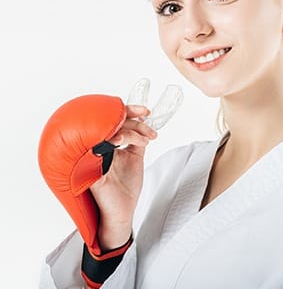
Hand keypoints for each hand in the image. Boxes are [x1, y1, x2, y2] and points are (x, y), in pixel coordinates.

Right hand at [89, 104, 157, 249]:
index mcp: (107, 145)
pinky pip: (98, 150)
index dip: (129, 112)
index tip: (146, 112)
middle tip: (149, 133)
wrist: (123, 211)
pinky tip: (122, 141)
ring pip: (108, 133)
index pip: (114, 122)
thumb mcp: (136, 158)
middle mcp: (99, 149)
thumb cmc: (126, 187)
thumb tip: (144, 124)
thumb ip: (138, 141)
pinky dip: (112, 142)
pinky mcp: (92, 169)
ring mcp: (95, 158)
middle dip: (135, 123)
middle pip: (112, 124)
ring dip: (130, 131)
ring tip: (145, 140)